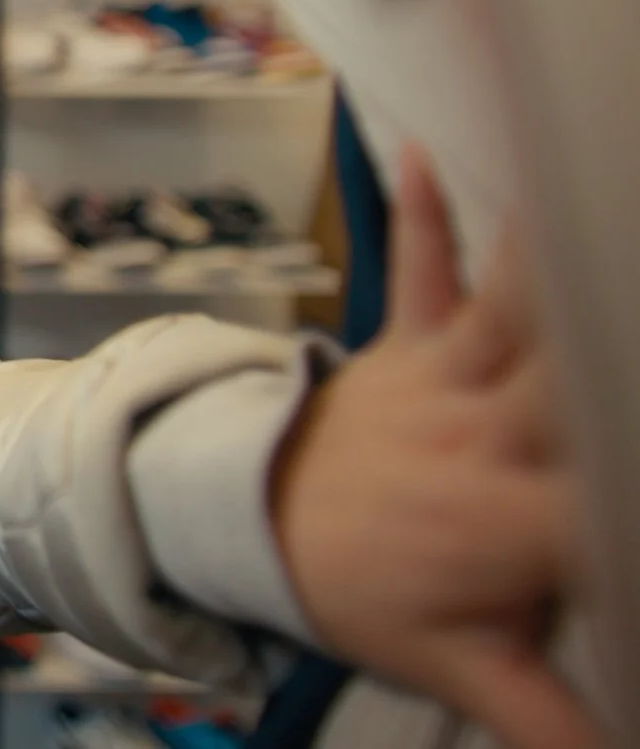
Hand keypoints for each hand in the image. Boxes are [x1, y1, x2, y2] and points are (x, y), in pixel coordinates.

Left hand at [271, 146, 594, 748]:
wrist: (244, 530)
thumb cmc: (362, 591)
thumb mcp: (460, 667)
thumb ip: (551, 716)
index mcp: (510, 522)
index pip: (610, 494)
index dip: (637, 470)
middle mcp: (482, 438)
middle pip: (581, 380)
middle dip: (628, 345)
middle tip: (639, 292)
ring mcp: (442, 381)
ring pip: (515, 310)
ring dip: (556, 257)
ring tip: (592, 188)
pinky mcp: (408, 344)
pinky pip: (422, 271)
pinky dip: (429, 214)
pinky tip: (432, 152)